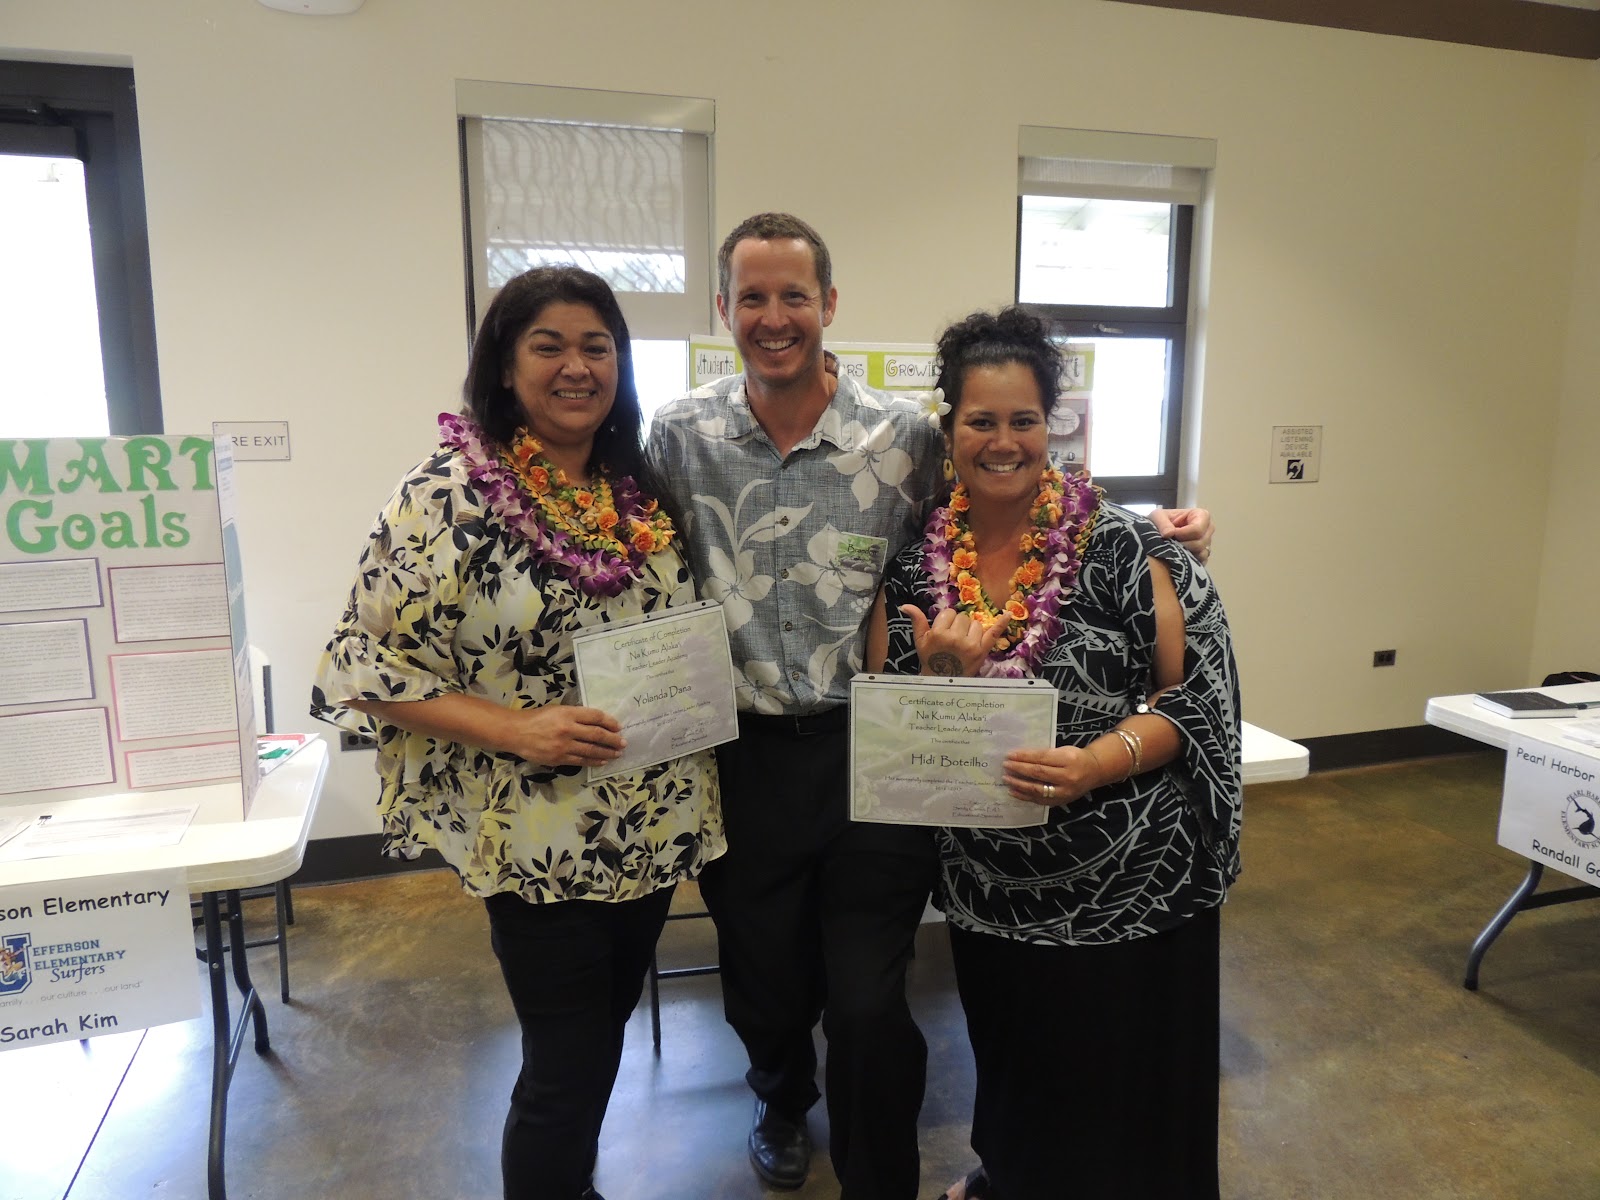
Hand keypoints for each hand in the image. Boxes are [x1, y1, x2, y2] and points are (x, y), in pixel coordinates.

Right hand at [504, 703, 624, 767]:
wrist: (516, 732)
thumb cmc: (537, 718)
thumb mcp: (556, 709)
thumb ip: (575, 715)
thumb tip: (596, 722)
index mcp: (567, 713)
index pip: (594, 717)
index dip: (609, 722)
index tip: (618, 726)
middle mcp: (567, 728)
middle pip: (596, 734)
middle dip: (613, 739)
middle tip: (623, 742)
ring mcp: (563, 745)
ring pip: (591, 750)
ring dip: (607, 752)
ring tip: (617, 753)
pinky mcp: (559, 758)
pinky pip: (581, 761)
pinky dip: (594, 761)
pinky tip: (603, 761)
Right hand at [898, 605, 1004, 675]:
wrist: (943, 681)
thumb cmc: (930, 659)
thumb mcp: (920, 641)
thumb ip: (917, 620)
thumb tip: (905, 605)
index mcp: (939, 633)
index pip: (949, 613)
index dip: (947, 621)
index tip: (943, 632)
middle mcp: (956, 638)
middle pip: (963, 617)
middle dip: (958, 625)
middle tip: (953, 640)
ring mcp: (971, 644)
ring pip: (975, 623)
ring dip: (971, 629)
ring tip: (963, 643)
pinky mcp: (982, 651)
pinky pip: (993, 633)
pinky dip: (1001, 623)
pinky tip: (1008, 614)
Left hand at [1003, 744, 1110, 805]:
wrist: (1095, 772)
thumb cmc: (1076, 757)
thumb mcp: (1063, 750)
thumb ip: (1045, 754)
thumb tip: (1019, 757)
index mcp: (1068, 760)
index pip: (1041, 758)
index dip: (1024, 757)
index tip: (1010, 755)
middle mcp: (1067, 777)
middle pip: (1038, 773)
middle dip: (1019, 769)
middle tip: (1005, 766)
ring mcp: (1064, 792)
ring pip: (1037, 789)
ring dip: (1019, 784)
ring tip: (1007, 779)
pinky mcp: (1061, 802)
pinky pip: (1040, 800)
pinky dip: (1025, 796)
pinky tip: (1014, 791)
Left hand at [1149, 507, 1212, 564]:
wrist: (1160, 532)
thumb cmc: (1162, 521)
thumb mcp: (1158, 517)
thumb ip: (1163, 523)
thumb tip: (1168, 534)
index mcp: (1202, 515)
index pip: (1197, 529)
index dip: (1182, 535)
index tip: (1169, 535)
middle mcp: (1208, 530)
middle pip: (1200, 543)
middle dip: (1182, 545)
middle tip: (1170, 543)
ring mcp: (1207, 544)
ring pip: (1201, 554)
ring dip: (1184, 554)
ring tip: (1172, 549)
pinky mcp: (1203, 556)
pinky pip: (1200, 562)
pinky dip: (1188, 561)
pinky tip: (1177, 556)